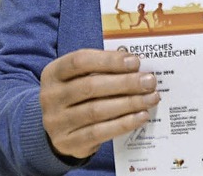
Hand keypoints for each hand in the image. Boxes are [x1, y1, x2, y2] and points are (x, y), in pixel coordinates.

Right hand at [40, 49, 159, 160]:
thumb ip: (104, 68)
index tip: (135, 61)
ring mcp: (56, 122)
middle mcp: (50, 96)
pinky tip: (141, 116)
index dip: (109, 60)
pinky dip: (123, 124)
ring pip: (96, 111)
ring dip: (129, 103)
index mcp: (54, 73)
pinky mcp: (67, 142)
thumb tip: (137, 67)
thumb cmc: (79, 93)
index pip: (80, 61)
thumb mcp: (82, 76)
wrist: (59, 126)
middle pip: (90, 87)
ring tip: (151, 98)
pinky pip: (99, 132)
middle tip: (149, 81)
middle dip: (125, 83)